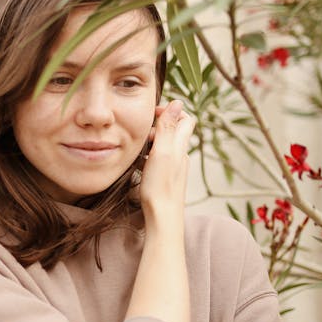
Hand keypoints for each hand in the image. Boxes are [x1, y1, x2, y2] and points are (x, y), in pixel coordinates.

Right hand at [138, 99, 194, 223]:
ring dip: (150, 141)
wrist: (163, 218)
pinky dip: (147, 156)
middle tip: (139, 132)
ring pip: (164, 145)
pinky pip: (158, 160)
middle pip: (174, 131)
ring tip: (135, 146)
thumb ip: (169, 128)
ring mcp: (174, 167)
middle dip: (157, 126)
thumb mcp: (162, 152)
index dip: (170, 111)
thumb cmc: (160, 187)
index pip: (186, 119)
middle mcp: (181, 155)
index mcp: (180, 146)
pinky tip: (136, 163)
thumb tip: (178, 102)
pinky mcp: (166, 178)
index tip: (151, 115)